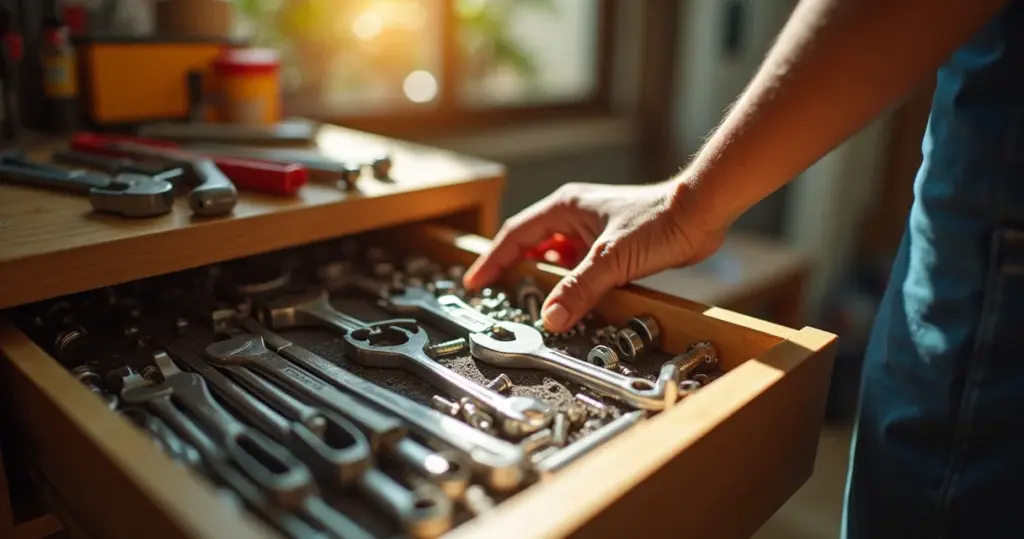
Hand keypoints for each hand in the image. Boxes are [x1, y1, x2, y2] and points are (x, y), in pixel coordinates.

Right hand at [463, 179, 727, 331]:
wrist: (700, 212)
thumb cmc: (659, 220)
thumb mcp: (612, 258)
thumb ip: (580, 289)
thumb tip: (551, 318)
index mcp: (564, 209)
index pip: (515, 235)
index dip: (492, 260)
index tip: (475, 282)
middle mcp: (573, 217)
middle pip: (531, 247)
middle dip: (516, 272)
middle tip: (502, 298)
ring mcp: (592, 231)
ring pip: (556, 259)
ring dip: (548, 281)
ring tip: (537, 305)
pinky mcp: (611, 245)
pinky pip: (579, 267)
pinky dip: (572, 284)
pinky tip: (575, 302)